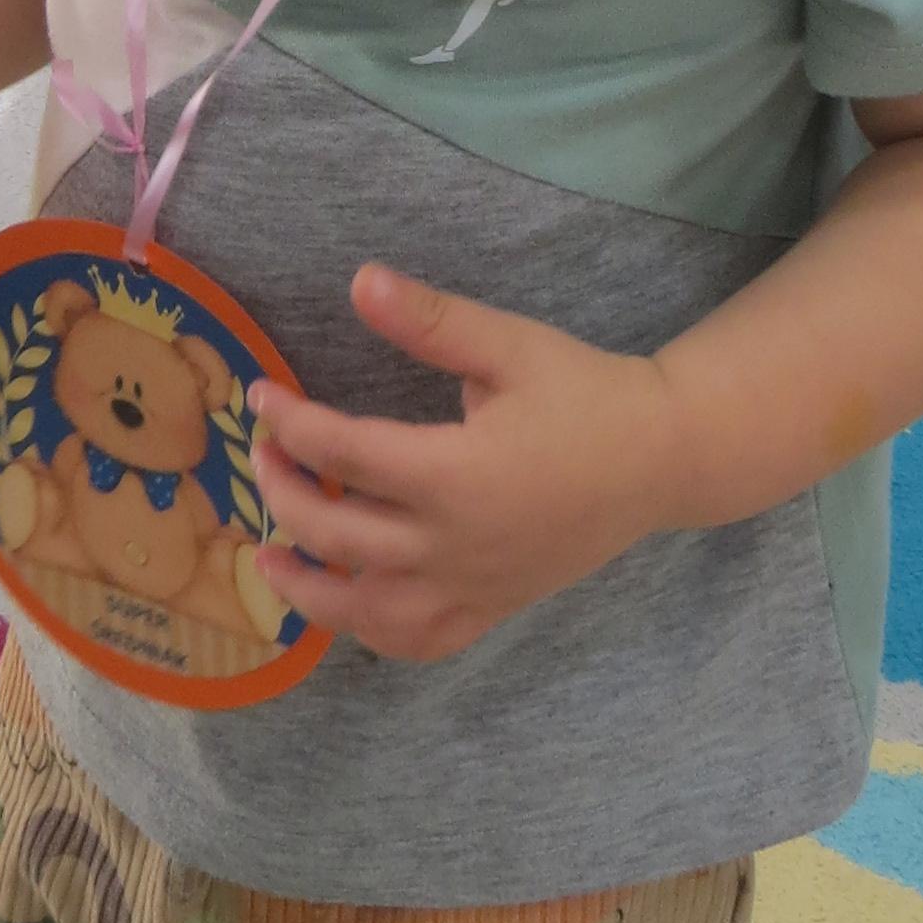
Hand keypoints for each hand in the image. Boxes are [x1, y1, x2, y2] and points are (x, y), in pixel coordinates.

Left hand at [247, 265, 687, 662]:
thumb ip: (431, 320)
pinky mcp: (492, 608)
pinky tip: (348, 604)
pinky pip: (418, 643)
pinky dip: (372, 634)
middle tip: (265, 455)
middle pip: (333, 532)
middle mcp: (453, 543)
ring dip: (306, 587)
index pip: (341, 452)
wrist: (663, 459)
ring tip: (269, 557)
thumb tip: (358, 280)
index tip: (260, 397)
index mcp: (454, 473)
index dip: (288, 423)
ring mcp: (471, 586)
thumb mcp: (509, 345)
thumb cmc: (587, 394)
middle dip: (282, 490)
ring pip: (363, 611)